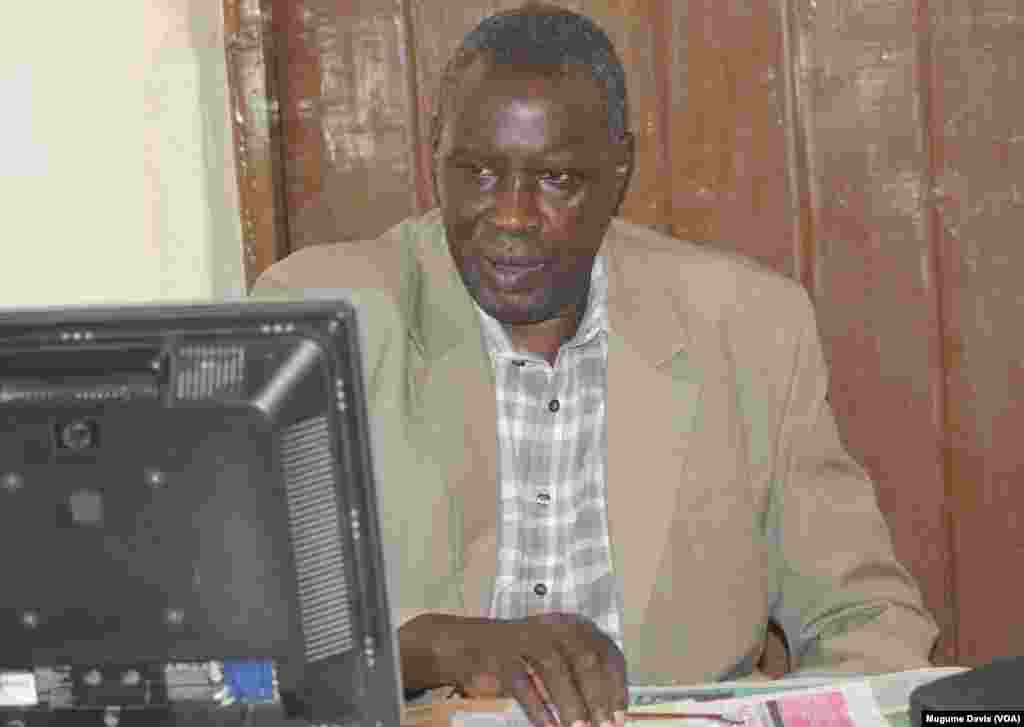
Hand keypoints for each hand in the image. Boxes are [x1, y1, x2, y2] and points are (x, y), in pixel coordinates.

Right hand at [399, 612, 627, 726]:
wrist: (466, 646)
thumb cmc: (520, 658)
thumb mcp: (556, 659)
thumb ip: (580, 676)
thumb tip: (609, 712)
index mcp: (573, 627)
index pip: (607, 652)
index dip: (617, 686)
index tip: (621, 716)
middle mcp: (552, 627)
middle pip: (585, 659)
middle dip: (598, 699)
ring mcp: (524, 638)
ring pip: (555, 669)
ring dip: (570, 705)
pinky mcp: (499, 655)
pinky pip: (523, 684)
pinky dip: (539, 711)